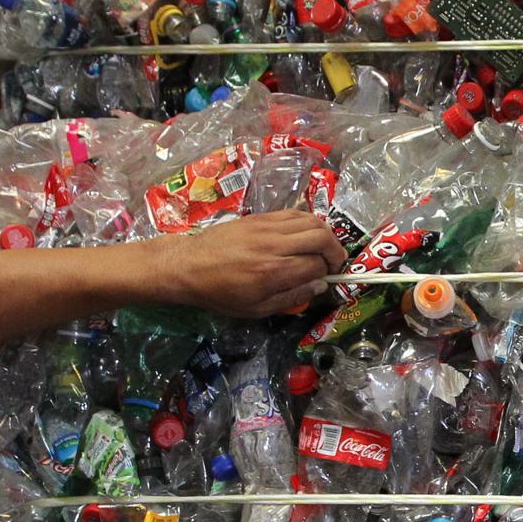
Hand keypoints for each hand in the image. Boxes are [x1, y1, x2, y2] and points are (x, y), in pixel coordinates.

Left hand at [150, 210, 346, 316]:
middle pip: (321, 237)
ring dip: (325, 234)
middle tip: (332, 263)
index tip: (325, 279)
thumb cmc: (220, 293)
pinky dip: (308, 222)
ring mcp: (267, 226)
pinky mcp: (260, 217)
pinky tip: (305, 235)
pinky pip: (294, 213)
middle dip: (335, 251)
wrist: (187, 265)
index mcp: (273, 272)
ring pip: (312, 220)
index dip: (327, 273)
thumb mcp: (255, 308)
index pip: (317, 265)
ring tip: (322, 248)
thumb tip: (319, 285)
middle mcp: (274, 245)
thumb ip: (291, 297)